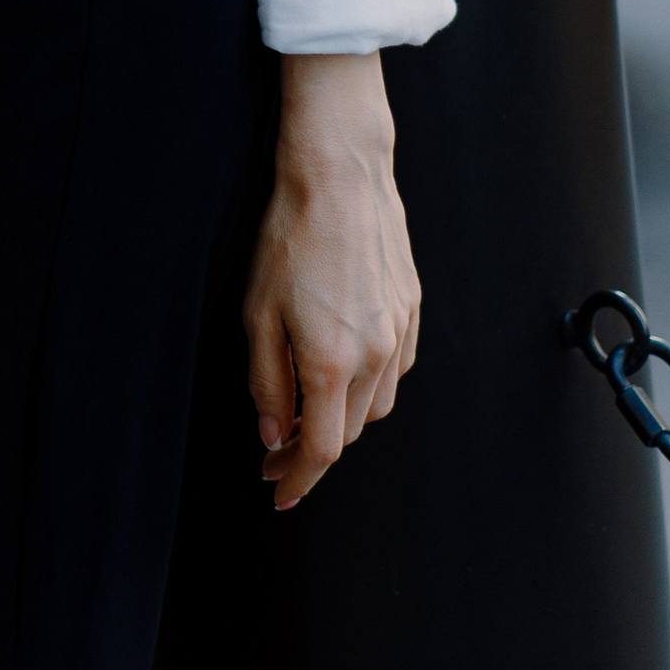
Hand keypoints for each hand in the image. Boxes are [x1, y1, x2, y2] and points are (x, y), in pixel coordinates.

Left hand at [243, 52, 420, 512]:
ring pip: (375, 407)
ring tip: (303, 412)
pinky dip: (368, 388)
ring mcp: (401, 334)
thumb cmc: (290, 236)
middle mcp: (376, 356)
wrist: (340, 175)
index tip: (277, 493)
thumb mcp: (256, 312)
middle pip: (348, 433)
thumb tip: (272, 434)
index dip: (297, 479)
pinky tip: (341, 375)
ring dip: (341, 421)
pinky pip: (394, 372)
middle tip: (274, 453)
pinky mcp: (412, 311)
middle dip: (311, 452)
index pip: (319, 448)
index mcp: (332, 362)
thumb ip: (265, 381)